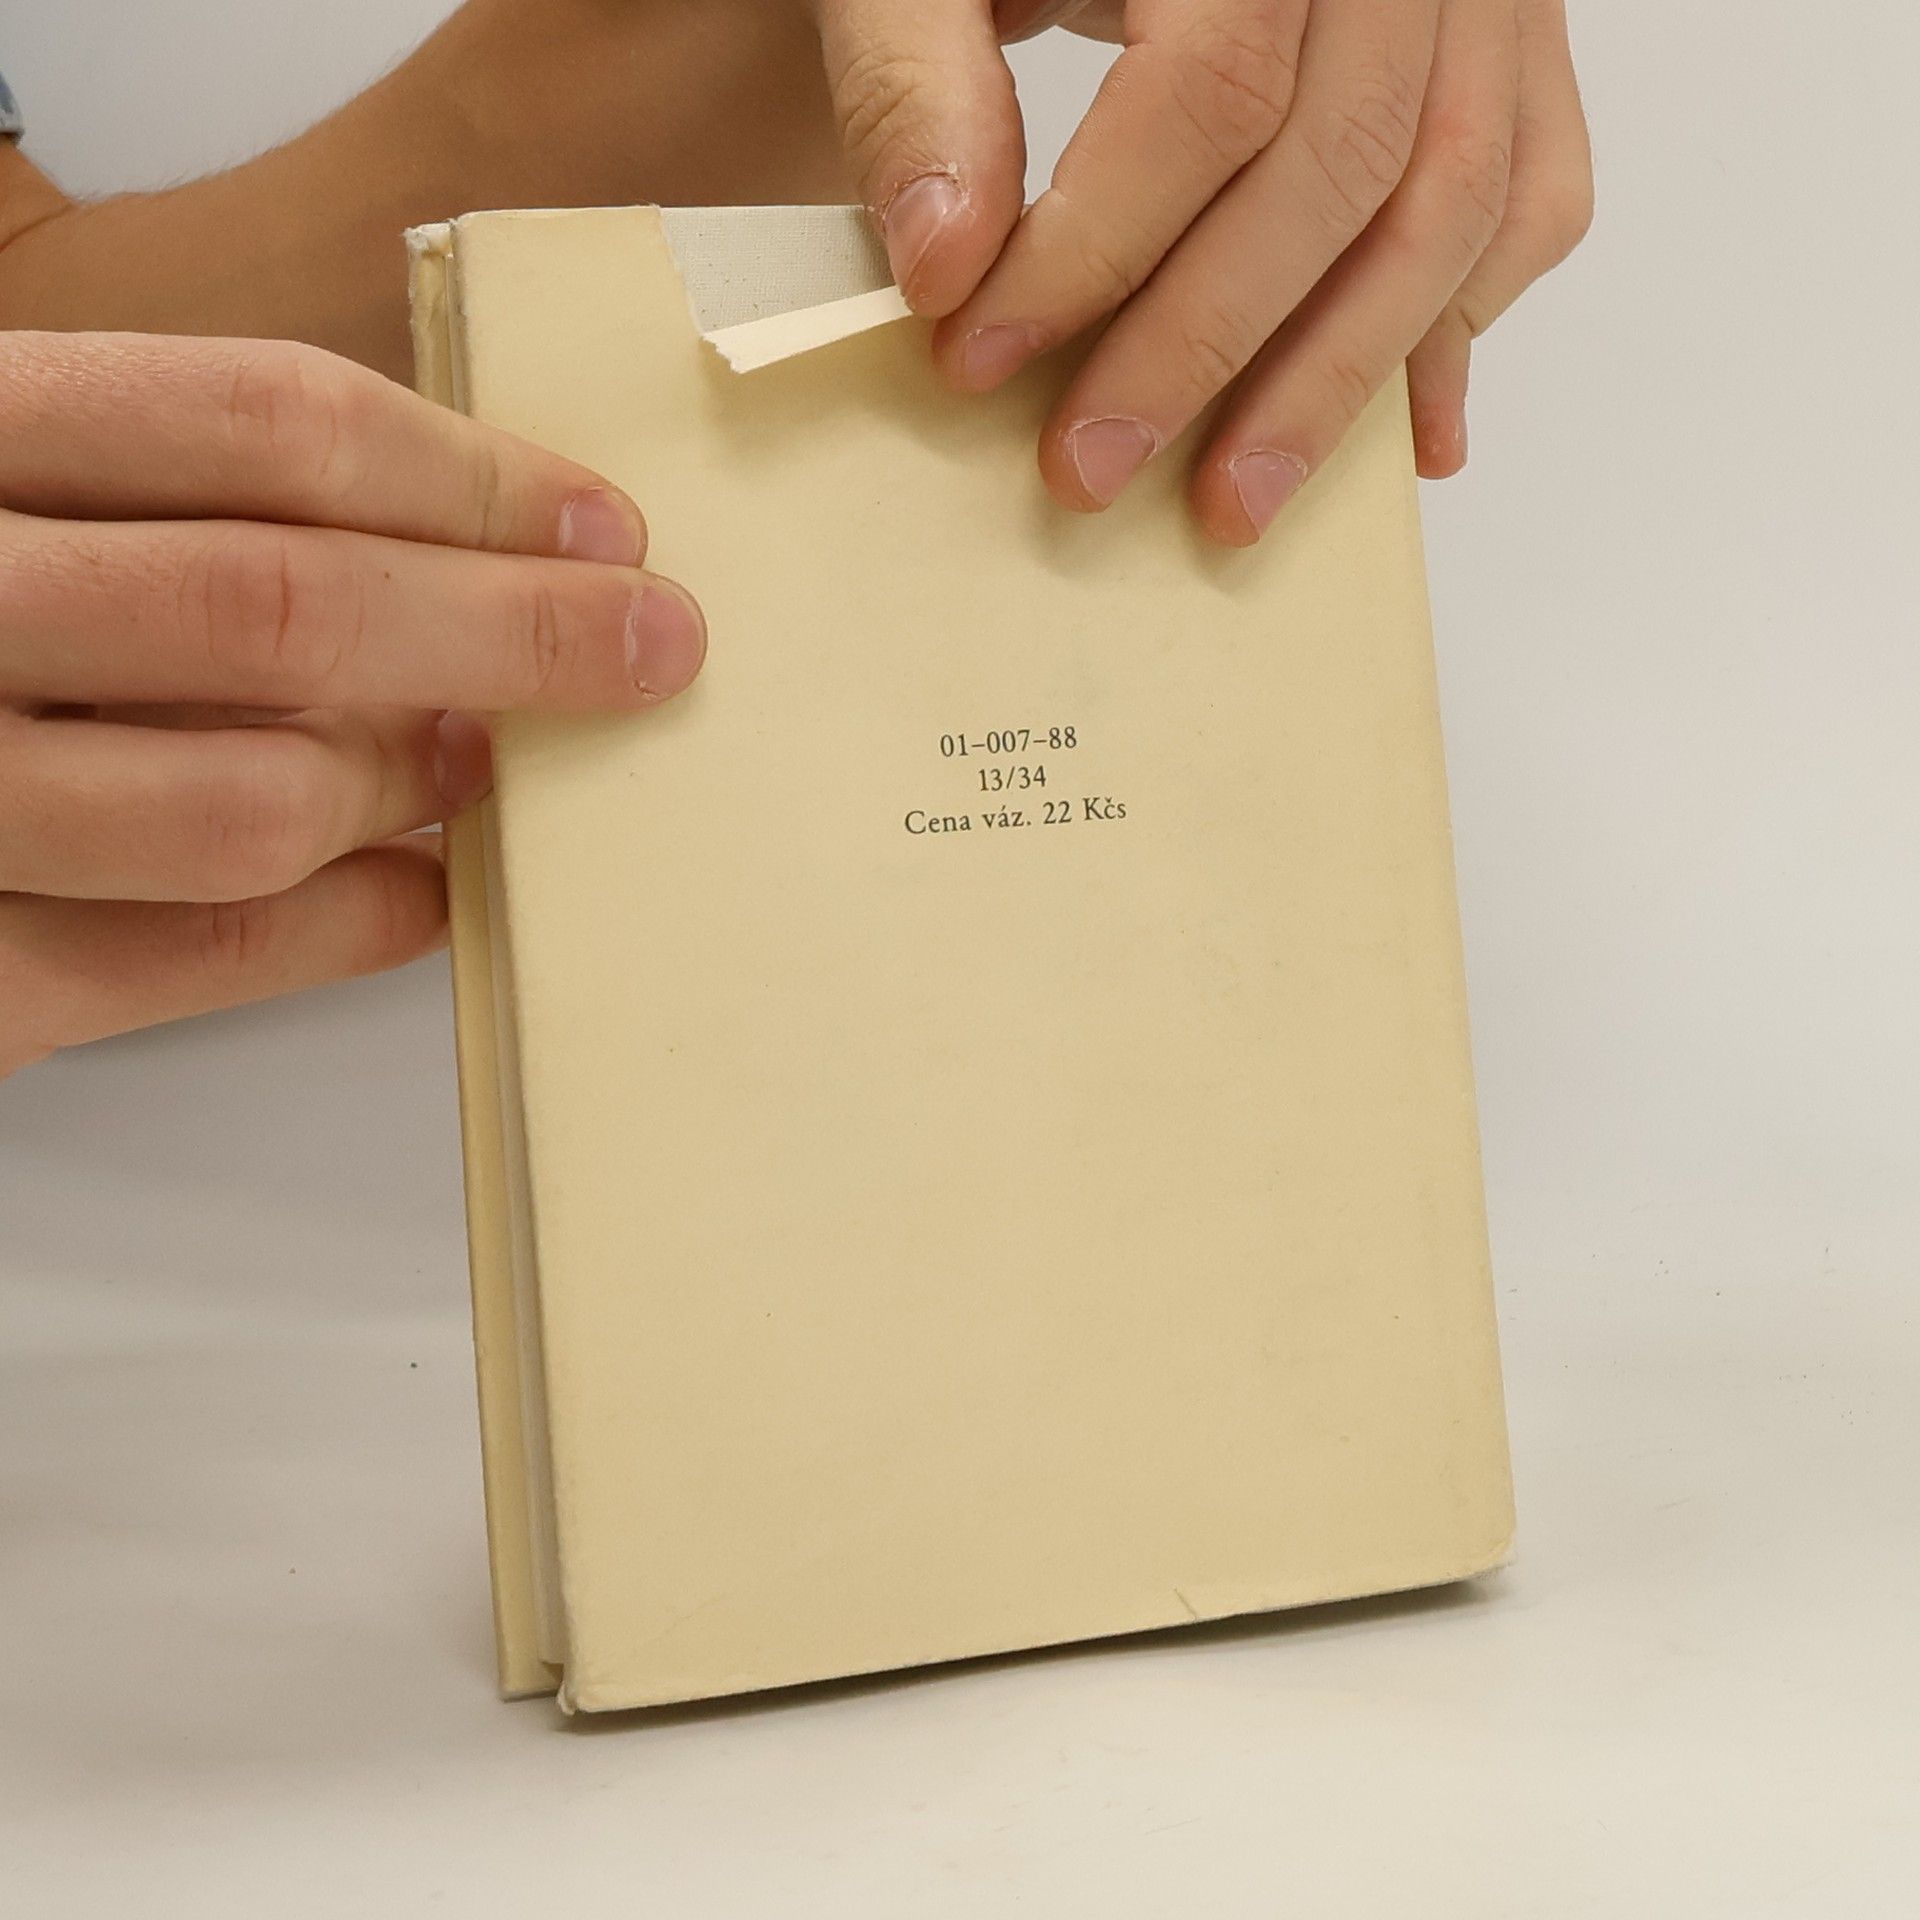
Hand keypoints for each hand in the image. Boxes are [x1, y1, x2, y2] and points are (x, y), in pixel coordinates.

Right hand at [0, 331, 706, 1077]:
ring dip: (417, 787)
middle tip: (648, 643)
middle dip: (512, 631)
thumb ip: (159, 499)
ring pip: (255, 798)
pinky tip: (431, 895)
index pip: (262, 428)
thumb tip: (441, 550)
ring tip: (494, 769)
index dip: (467, 477)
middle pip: (288, 609)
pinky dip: (352, 927)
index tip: (598, 522)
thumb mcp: (1, 485)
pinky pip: (198, 954)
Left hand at [812, 0, 1591, 542]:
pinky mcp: (1519, 42)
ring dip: (1339, 379)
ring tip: (1236, 499)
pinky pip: (1530, 192)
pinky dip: (1460, 325)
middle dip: (1205, 345)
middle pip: (1345, 161)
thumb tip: (945, 264)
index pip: (1213, 86)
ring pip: (1455, 201)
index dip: (1098, 244)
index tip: (982, 359)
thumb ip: (918, 79)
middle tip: (1091, 467)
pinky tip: (1396, 437)